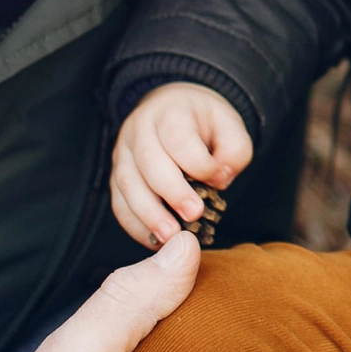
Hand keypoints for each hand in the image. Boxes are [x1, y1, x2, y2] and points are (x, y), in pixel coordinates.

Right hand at [112, 83, 253, 248]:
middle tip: (193, 215)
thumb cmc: (204, 124)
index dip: (198, 163)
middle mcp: (140, 129)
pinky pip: (119, 203)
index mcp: (170, 112)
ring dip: (148, 214)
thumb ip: (234, 151)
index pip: (179, 137)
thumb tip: (220, 180)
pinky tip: (154, 240)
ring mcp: (123, 153)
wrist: (174, 110)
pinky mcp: (116, 177)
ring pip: (128, 184)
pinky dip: (134, 225)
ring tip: (170, 236)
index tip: (218, 181)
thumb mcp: (230, 126)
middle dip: (171, 192)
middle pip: (149, 161)